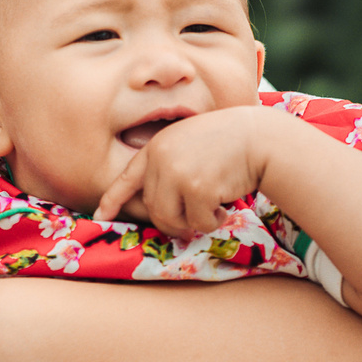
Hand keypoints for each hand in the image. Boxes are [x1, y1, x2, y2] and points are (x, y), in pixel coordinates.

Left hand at [92, 107, 275, 234]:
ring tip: (214, 207)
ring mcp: (177, 172)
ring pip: (172, 219)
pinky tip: (225, 204)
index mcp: (157, 146)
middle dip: (174, 222)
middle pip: (154, 208)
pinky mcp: (196, 188)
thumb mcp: (190, 145)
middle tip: (194, 223)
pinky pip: (198, 222)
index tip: (101, 216)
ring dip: (195, 222)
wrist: (260, 138)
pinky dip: (213, 221)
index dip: (113, 199)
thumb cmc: (231, 144)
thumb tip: (162, 211)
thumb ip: (171, 168)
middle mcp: (161, 158)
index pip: (128, 177)